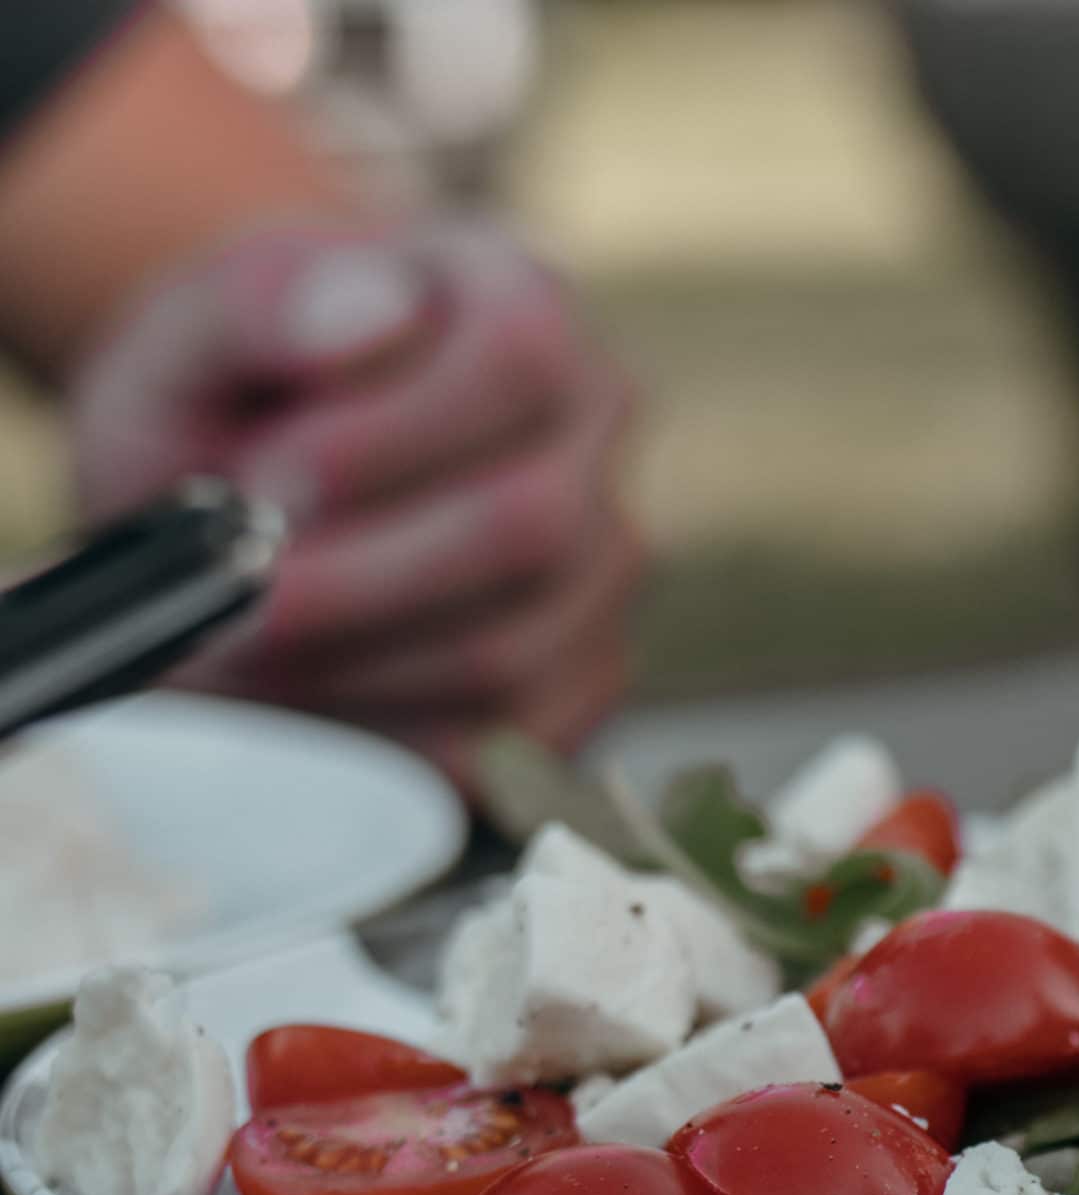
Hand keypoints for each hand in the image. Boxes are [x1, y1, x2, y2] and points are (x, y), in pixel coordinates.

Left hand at [67, 220, 640, 783]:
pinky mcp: (588, 672)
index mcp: (526, 303)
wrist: (261, 468)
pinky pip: (508, 744)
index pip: (521, 363)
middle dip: (355, 584)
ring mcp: (608, 558)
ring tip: (241, 649)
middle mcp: (599, 428)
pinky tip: (304, 699)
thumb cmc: (241, 390)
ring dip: (353, 670)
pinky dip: (388, 742)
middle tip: (231, 597)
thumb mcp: (206, 322)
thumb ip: (269, 301)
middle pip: (533, 527)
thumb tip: (370, 317)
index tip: (265, 484)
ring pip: (515, 651)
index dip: (390, 440)